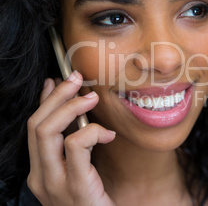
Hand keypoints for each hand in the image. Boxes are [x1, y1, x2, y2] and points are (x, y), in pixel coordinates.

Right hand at [27, 71, 115, 205]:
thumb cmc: (94, 201)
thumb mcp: (80, 172)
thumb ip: (75, 146)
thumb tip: (78, 113)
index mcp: (41, 171)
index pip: (34, 128)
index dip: (44, 100)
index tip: (56, 81)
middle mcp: (40, 177)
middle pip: (36, 125)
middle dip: (57, 96)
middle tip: (76, 78)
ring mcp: (54, 184)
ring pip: (48, 131)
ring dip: (70, 107)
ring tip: (90, 97)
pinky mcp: (75, 187)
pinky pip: (76, 146)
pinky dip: (92, 132)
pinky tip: (109, 134)